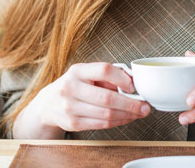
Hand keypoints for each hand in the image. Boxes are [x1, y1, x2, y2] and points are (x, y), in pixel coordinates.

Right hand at [13, 62, 150, 138]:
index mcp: (77, 71)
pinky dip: (118, 122)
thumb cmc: (74, 85)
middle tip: (145, 106)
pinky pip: (101, 124)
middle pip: (107, 98)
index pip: (103, 70)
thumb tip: (133, 80)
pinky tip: (126, 118)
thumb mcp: (86, 74)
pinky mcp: (73, 123)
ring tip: (139, 113)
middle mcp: (71, 88)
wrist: (49, 103)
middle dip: (131, 104)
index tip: (133, 86)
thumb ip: (107, 75)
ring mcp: (70, 108)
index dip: (122, 78)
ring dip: (127, 115)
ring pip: (106, 114)